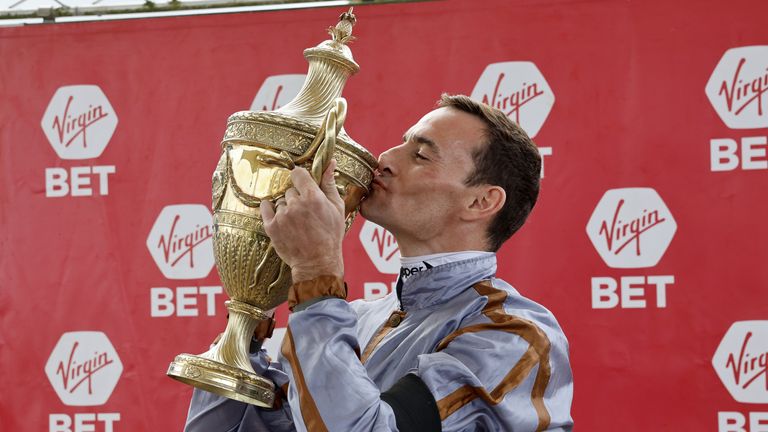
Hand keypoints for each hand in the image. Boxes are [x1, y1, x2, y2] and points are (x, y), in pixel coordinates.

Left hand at [260, 160, 344, 281]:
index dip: (301, 178)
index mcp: (313, 197)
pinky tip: (282, 219)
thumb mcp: (336, 208)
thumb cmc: (330, 236)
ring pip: (280, 201)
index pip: (298, 173)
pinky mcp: (271, 226)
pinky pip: (265, 207)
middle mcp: (296, 204)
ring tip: (297, 222)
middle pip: (290, 189)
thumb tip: (330, 162)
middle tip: (305, 212)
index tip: (303, 185)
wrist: (317, 262)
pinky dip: (271, 211)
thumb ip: (329, 184)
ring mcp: (282, 216)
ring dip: (287, 208)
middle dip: (297, 198)